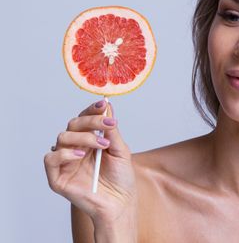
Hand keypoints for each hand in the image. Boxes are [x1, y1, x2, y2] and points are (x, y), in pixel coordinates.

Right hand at [44, 100, 136, 225]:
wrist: (119, 203)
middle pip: (73, 124)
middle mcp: (75, 148)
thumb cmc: (121, 178)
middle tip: (108, 125)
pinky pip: (51, 158)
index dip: (92, 110)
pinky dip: (65, 153)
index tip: (103, 103)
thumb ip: (111, 131)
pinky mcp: (57, 177)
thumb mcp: (120, 150)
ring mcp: (65, 161)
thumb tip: (107, 107)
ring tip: (102, 145)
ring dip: (84, 137)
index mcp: (89, 140)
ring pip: (63, 137)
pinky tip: (81, 155)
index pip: (85, 119)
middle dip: (91, 121)